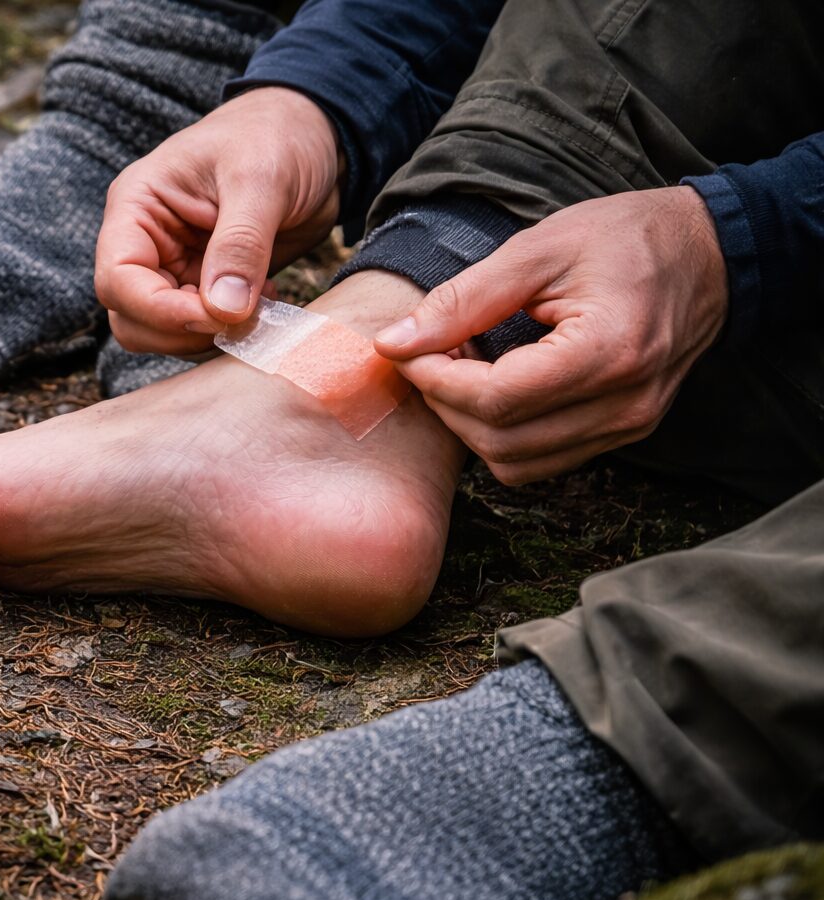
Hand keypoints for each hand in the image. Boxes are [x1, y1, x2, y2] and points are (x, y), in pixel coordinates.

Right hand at [93, 86, 341, 356]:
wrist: (316, 137)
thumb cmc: (276, 135)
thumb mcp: (260, 179)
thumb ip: (240, 244)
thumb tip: (224, 310)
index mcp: (137, 207)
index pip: (117, 279)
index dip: (159, 310)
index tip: (215, 316)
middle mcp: (146, 243)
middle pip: (132, 318)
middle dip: (184, 329)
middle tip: (242, 316)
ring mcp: (175, 269)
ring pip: (164, 333)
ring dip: (210, 335)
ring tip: (259, 302)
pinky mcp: (207, 287)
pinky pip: (202, 330)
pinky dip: (232, 330)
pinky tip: (266, 300)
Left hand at [372, 187, 727, 484]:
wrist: (706, 252)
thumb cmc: (626, 237)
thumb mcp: (539, 250)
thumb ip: (463, 300)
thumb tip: (392, 343)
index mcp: (609, 352)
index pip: (497, 399)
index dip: (436, 380)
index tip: (407, 348)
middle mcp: (625, 405)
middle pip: (501, 440)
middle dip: (446, 403)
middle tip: (428, 354)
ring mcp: (629, 426)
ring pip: (516, 462)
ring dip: (469, 423)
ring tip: (461, 366)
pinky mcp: (623, 433)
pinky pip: (541, 459)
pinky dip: (501, 432)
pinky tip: (493, 383)